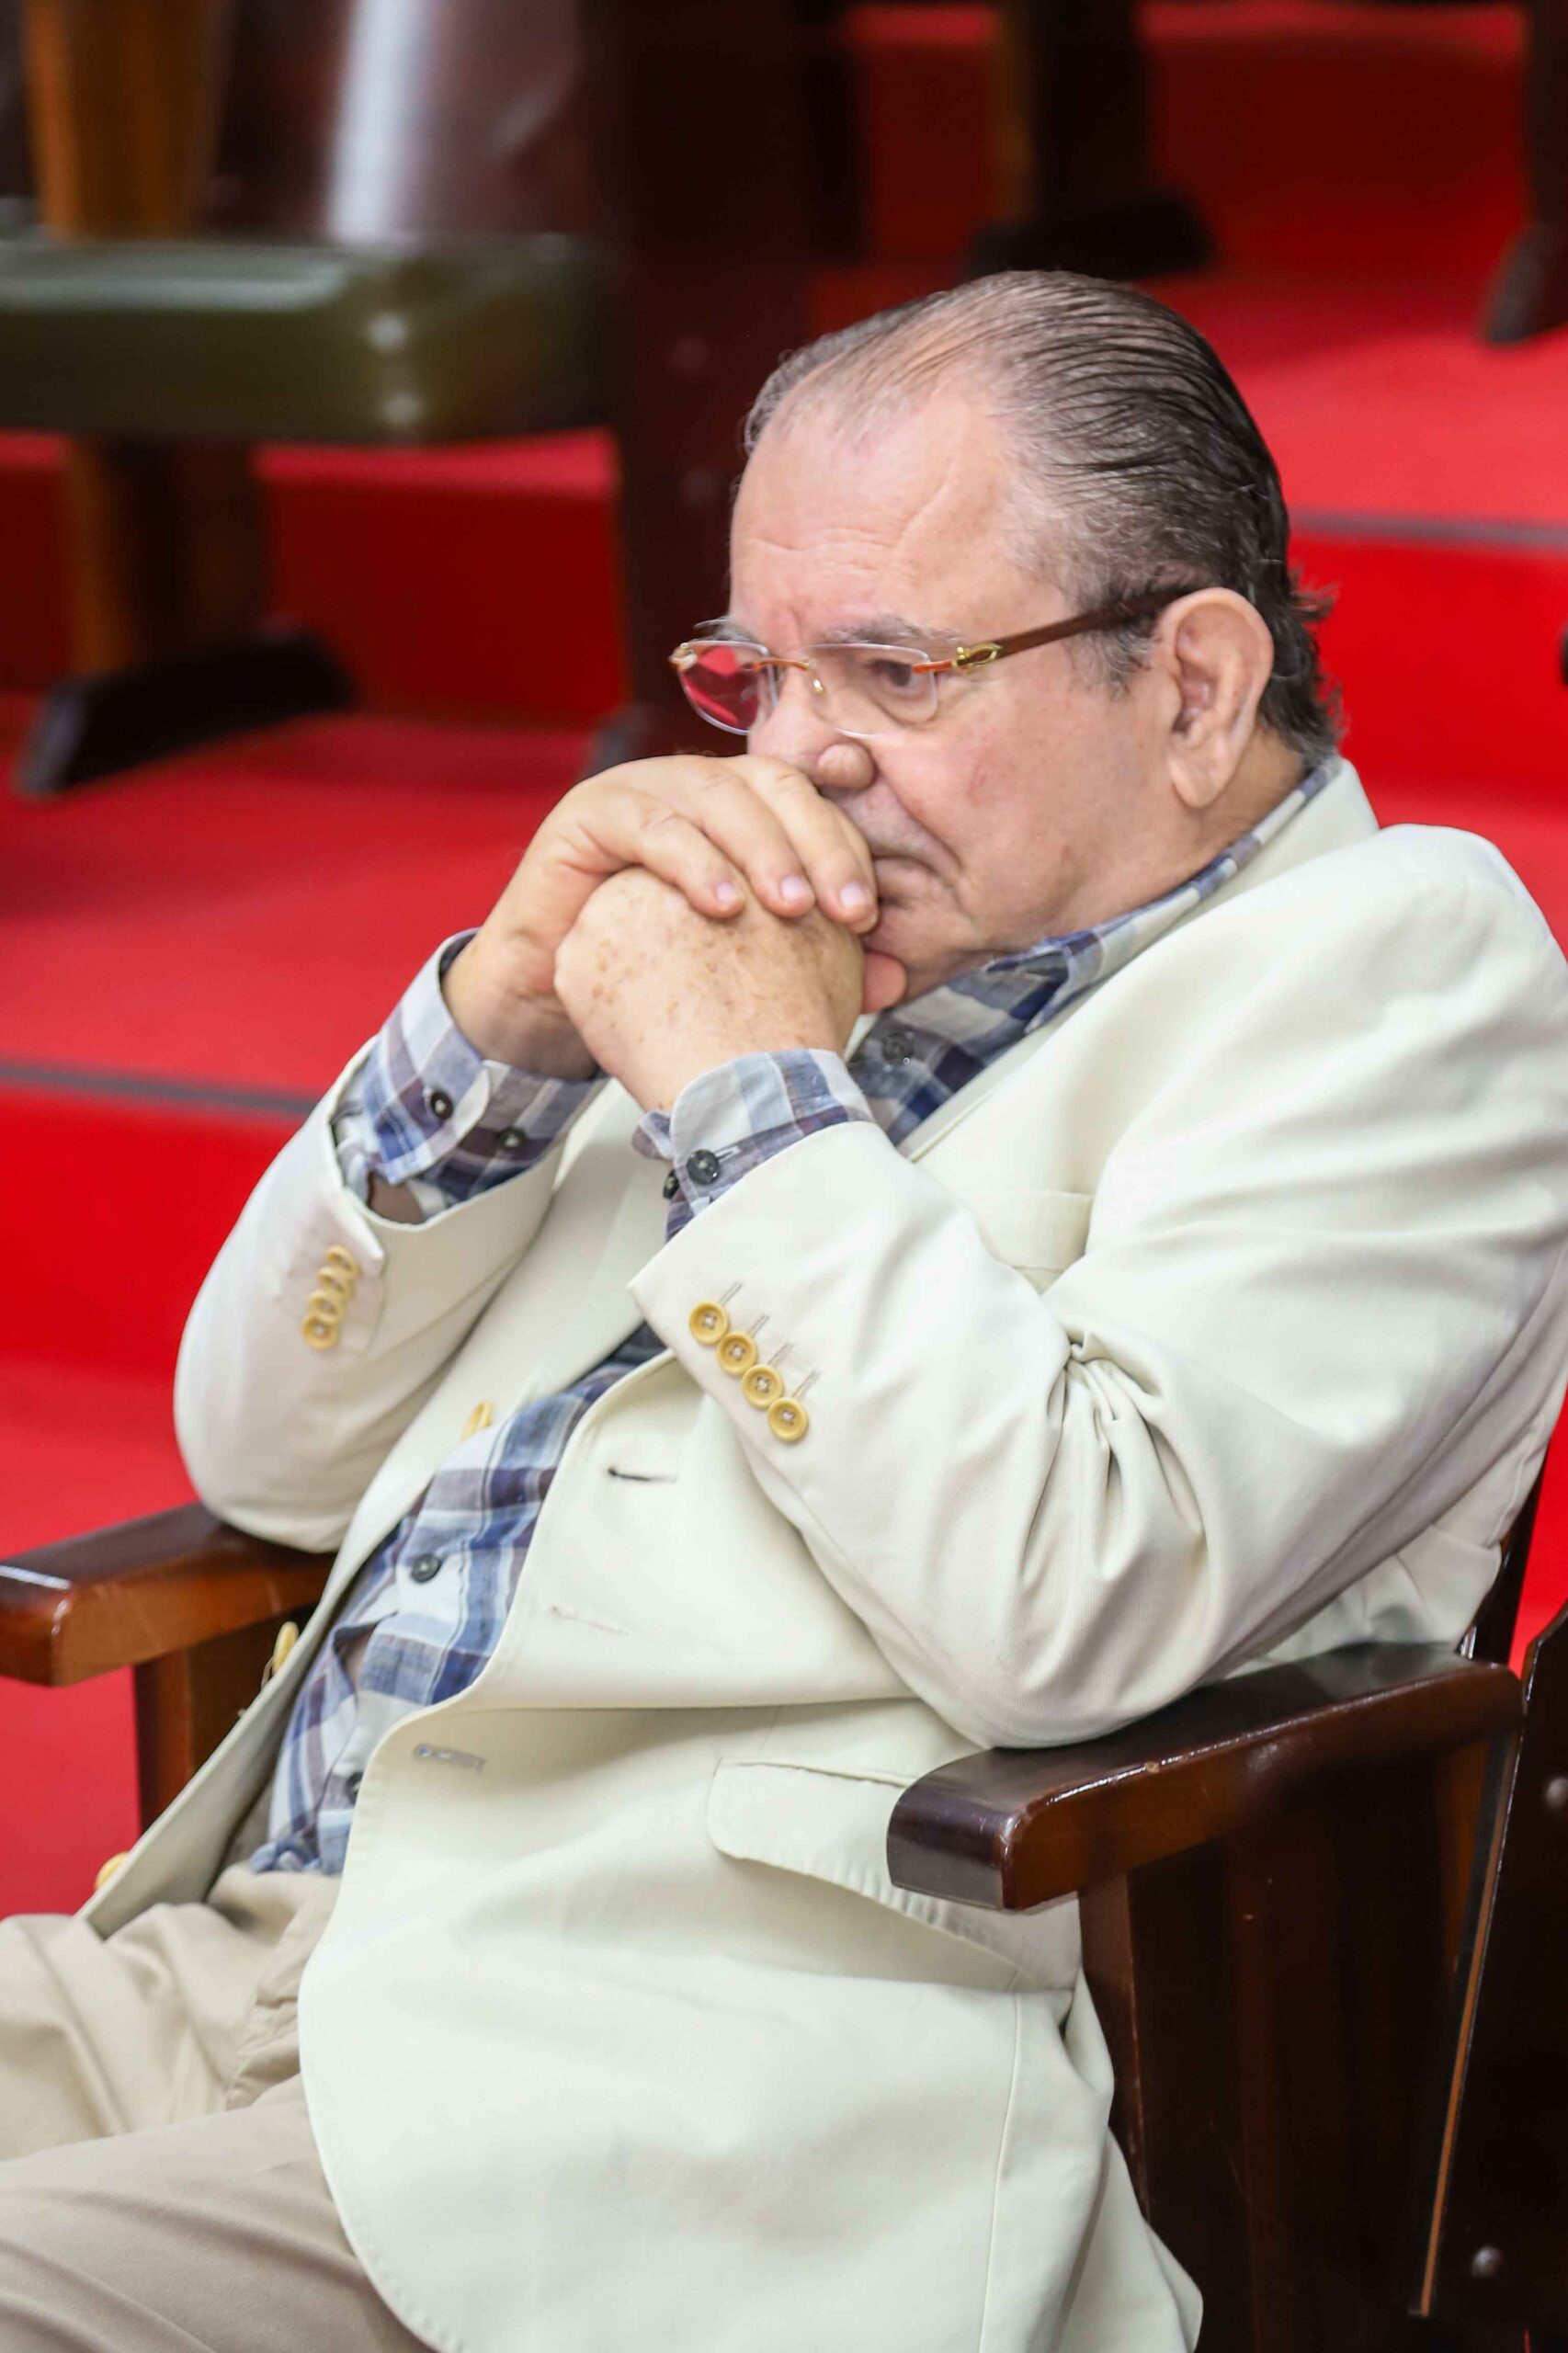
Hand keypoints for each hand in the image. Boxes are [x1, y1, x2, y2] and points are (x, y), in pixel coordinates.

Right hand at [443, 753, 901, 1076]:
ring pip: (717, 796)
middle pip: (774, 786)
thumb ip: (817, 965)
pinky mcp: (591, 813)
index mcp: (741, 808)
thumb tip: (896, 979)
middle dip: (822, 846)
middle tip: (851, 913)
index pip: (812, 798)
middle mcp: (696, 786)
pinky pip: (650, 824)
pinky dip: (692, 862)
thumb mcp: (743, 966)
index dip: (850, 837)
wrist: (549, 995)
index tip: (876, 899)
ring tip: (793, 909)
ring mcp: (643, 790)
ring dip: (764, 851)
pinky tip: (722, 904)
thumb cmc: (648, 970)